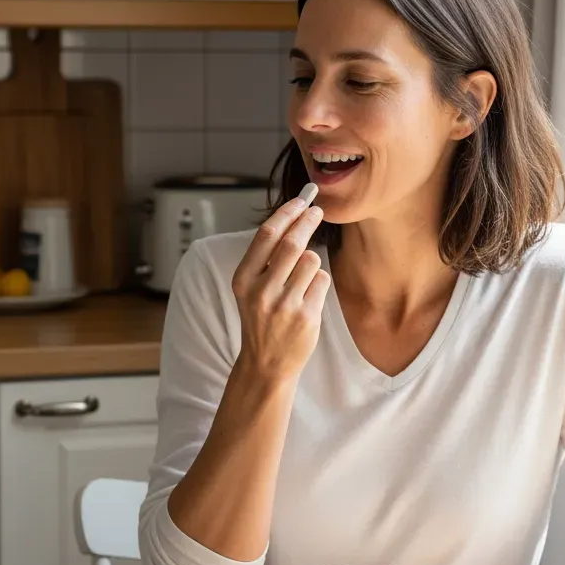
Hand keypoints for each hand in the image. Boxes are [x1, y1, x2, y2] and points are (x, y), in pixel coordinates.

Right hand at [230, 197, 328, 383]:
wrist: (266, 363)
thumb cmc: (262, 319)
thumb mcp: (251, 289)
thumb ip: (266, 259)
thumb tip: (292, 217)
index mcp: (243, 280)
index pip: (266, 235)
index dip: (286, 213)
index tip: (301, 200)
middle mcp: (261, 291)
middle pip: (292, 242)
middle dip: (307, 221)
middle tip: (317, 211)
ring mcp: (284, 305)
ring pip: (311, 260)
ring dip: (311, 261)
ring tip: (302, 278)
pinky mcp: (306, 316)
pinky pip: (321, 280)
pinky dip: (318, 282)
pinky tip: (307, 298)